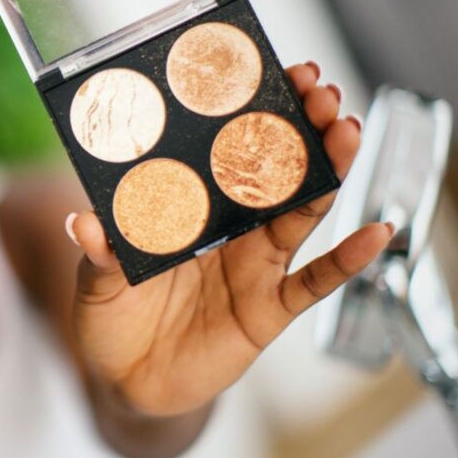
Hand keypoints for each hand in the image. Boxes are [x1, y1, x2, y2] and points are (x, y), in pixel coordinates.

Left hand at [68, 63, 393, 416]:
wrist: (128, 381)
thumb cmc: (112, 318)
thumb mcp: (96, 281)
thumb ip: (98, 253)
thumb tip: (83, 222)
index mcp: (190, 209)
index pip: (225, 155)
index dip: (249, 118)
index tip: (271, 76)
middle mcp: (229, 229)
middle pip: (273, 171)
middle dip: (299, 128)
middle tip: (317, 90)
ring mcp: (254, 267)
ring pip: (302, 212)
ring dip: (328, 171)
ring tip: (346, 130)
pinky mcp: (269, 309)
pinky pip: (315, 282)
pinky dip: (347, 260)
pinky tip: (374, 232)